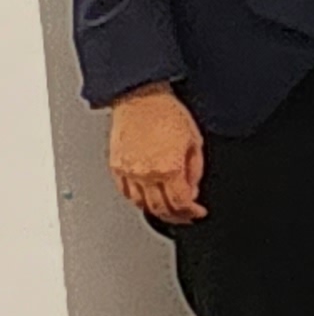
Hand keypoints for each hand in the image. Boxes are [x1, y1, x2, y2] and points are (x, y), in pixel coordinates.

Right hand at [106, 85, 204, 225]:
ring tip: (167, 209)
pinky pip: (125, 192)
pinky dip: (137, 199)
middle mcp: (146, 173)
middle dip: (176, 216)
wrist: (141, 98)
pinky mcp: (115, 167)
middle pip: (160, 208)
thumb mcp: (195, 142)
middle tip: (184, 216)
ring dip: (155, 210)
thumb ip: (195, 171)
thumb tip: (192, 191)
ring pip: (140, 204)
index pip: (180, 203)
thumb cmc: (168, 113)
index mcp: (168, 168)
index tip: (197, 213)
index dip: (191, 213)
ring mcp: (128, 171)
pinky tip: (146, 197)